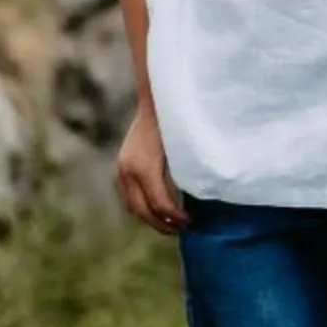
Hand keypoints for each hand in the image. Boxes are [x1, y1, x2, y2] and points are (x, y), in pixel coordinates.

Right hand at [115, 102, 184, 234]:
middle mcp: (129, 170)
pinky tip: (160, 208)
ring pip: (132, 205)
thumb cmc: (179, 119)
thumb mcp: (187, 145)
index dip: (175, 218)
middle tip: (182, 230)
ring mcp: (122, 167)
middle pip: (143, 210)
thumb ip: (190, 169)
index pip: (159, 204)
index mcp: (145, 167)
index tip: (191, 222)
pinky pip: (129, 194)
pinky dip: (143, 206)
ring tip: (171, 225)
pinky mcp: (122, 164)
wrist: (157, 96)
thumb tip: (204, 194)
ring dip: (150, 218)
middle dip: (162, 224)